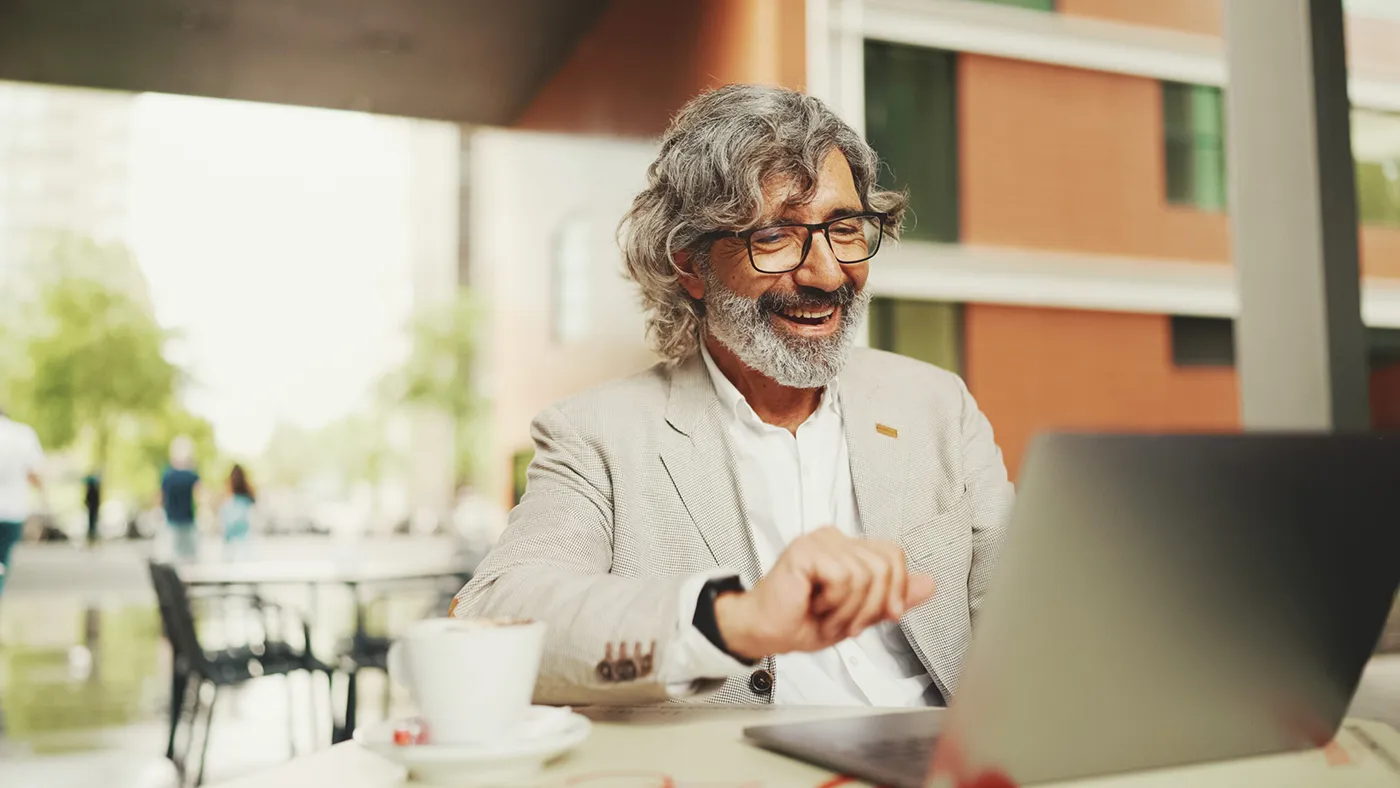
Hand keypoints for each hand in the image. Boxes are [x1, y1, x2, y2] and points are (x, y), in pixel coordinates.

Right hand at [714, 526, 934, 660]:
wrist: (766, 633)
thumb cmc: (803, 621)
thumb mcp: (860, 614)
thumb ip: (893, 597)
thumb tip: (929, 584)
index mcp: (848, 549)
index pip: (893, 554)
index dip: (897, 588)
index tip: (888, 614)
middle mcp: (834, 539)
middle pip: (884, 565)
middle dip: (870, 605)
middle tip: (844, 619)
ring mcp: (819, 541)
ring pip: (865, 575)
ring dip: (848, 609)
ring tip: (825, 613)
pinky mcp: (805, 550)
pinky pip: (843, 577)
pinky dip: (833, 602)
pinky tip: (813, 604)